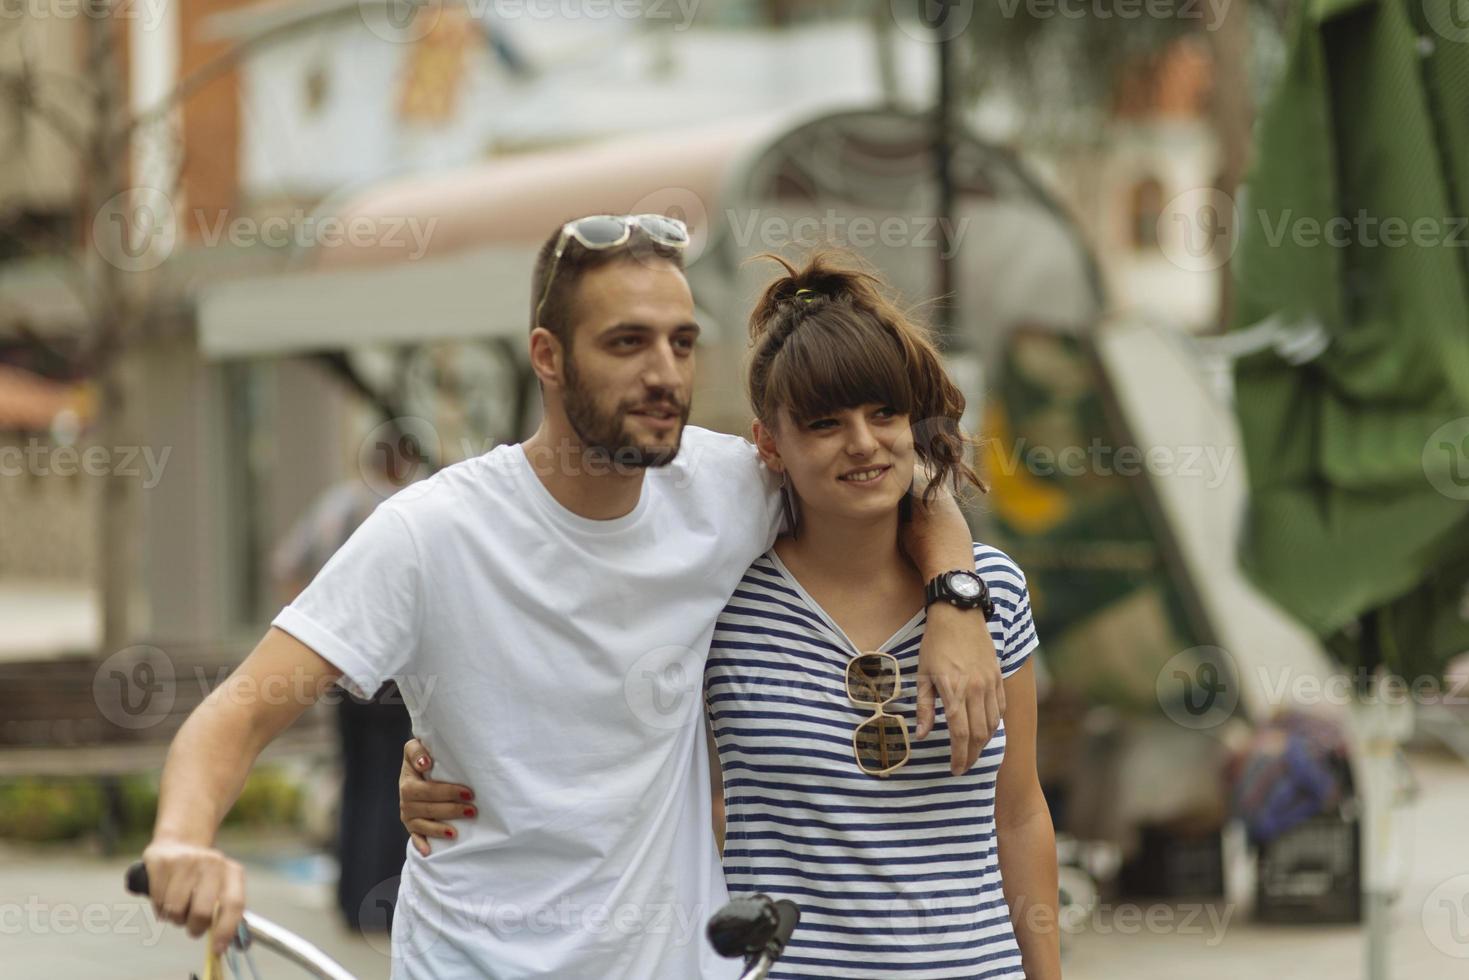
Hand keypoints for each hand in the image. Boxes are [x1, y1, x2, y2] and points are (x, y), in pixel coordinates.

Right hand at [140, 838, 245, 956]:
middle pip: (202, 912)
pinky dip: (159, 907)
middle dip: (195, 927)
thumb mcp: (220, 886)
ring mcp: (186, 860)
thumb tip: (223, 943)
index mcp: (231, 871)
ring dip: (174, 917)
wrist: (179, 842)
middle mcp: (212, 862)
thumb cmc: (202, 875)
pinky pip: (158, 900)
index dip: (226, 930)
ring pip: (176, 909)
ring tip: (178, 907)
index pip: (234, 904)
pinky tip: (164, 896)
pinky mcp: (161, 862)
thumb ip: (224, 912)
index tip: (218, 949)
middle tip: (192, 927)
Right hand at [400, 738, 475, 855]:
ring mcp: (408, 814)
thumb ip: (417, 751)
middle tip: (472, 810)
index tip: (468, 792)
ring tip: (456, 832)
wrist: (417, 768)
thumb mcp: (414, 749)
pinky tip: (429, 852)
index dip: (447, 791)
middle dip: (451, 809)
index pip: (427, 788)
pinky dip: (421, 844)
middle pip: (428, 807)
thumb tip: (425, 763)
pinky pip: (415, 837)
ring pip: (423, 824)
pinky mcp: (411, 826)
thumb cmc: (422, 758)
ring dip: (439, 829)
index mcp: (408, 780)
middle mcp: (406, 799)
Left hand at [916, 603, 1004, 774]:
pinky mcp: (998, 676)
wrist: (959, 614)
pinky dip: (994, 723)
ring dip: (984, 742)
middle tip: (963, 767)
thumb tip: (922, 735)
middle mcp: (976, 690)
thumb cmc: (935, 643)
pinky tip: (986, 730)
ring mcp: (990, 683)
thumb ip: (924, 707)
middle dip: (971, 755)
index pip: (960, 733)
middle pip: (979, 734)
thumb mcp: (922, 674)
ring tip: (972, 752)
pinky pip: (1000, 708)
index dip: (958, 756)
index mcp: (954, 690)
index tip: (955, 769)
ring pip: (993, 723)